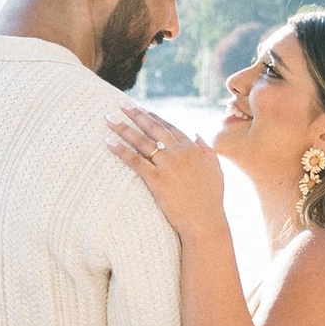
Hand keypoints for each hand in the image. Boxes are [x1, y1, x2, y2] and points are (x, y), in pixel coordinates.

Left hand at [108, 108, 231, 241]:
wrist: (205, 222)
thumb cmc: (211, 200)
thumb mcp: (215, 170)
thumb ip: (206, 150)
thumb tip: (196, 134)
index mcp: (192, 149)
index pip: (168, 127)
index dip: (153, 117)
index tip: (141, 109)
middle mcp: (179, 153)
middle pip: (153, 128)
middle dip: (135, 114)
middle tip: (121, 103)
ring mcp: (168, 165)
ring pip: (141, 141)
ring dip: (124, 128)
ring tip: (109, 118)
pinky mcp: (157, 180)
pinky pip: (135, 161)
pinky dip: (121, 150)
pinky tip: (109, 143)